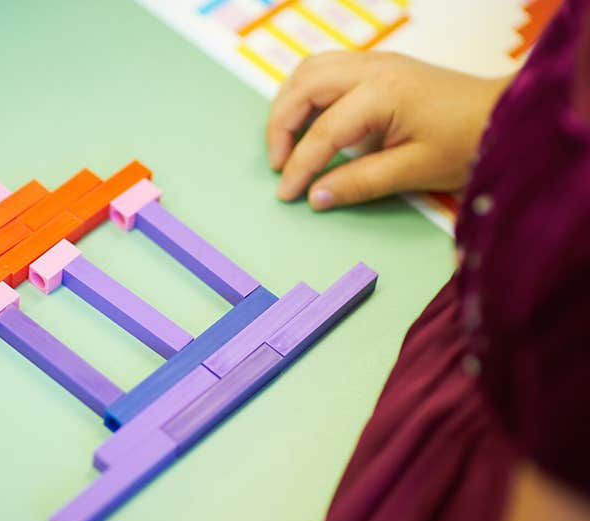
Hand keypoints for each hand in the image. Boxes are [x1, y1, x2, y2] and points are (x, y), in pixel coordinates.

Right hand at [267, 51, 511, 208]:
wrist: (504, 115)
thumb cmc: (467, 142)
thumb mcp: (414, 171)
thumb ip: (360, 183)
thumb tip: (316, 197)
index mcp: (383, 92)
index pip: (325, 131)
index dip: (300, 166)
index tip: (287, 194)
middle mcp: (373, 67)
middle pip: (304, 85)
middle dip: (281, 126)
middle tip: (278, 164)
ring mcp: (375, 61)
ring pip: (310, 70)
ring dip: (289, 103)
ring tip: (286, 142)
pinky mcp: (378, 66)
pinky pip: (325, 69)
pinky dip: (306, 93)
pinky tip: (307, 121)